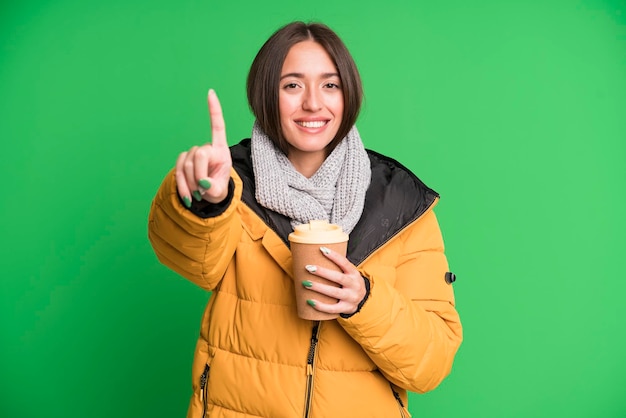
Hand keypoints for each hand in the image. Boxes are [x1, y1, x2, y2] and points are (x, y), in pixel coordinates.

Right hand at [176, 89, 231, 205]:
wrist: (208, 196)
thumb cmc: (217, 190)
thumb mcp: (219, 191)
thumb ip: (213, 188)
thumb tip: (202, 182)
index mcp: (221, 150)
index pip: (217, 127)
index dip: (214, 110)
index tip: (210, 92)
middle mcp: (206, 148)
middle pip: (198, 155)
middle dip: (199, 175)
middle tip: (204, 190)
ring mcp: (192, 154)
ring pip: (186, 164)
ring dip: (192, 183)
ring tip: (199, 193)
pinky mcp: (181, 160)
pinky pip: (178, 171)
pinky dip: (182, 186)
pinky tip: (188, 196)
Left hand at [303, 247, 366, 315]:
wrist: (362, 299)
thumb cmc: (349, 282)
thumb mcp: (348, 273)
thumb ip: (337, 266)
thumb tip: (315, 254)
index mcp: (354, 273)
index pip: (344, 263)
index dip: (334, 256)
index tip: (321, 249)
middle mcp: (354, 285)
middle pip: (338, 278)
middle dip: (322, 272)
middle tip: (308, 267)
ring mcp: (351, 298)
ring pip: (334, 292)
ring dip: (319, 288)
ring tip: (305, 283)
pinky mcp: (346, 308)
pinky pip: (332, 308)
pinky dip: (321, 306)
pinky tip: (310, 301)